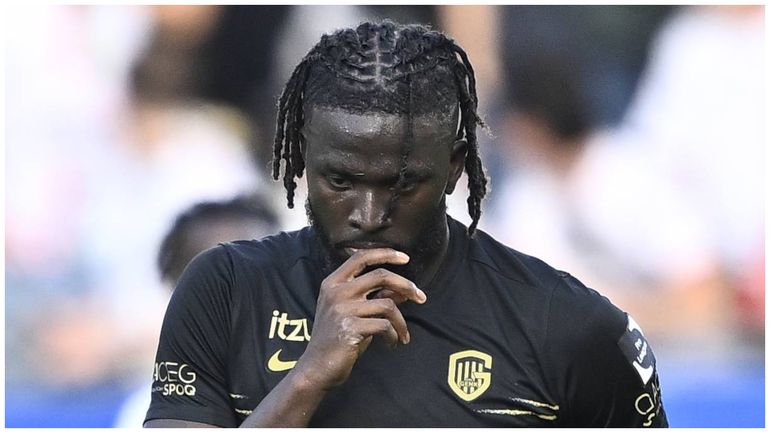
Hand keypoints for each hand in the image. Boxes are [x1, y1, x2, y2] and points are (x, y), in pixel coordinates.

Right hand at [294, 248, 426, 389]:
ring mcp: (341, 309)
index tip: (405, 258)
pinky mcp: (349, 328)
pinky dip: (393, 334)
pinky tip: (391, 343)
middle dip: (406, 285)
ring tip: (403, 334)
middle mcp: (335, 292)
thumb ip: (374, 298)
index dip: (385, 254)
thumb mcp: (354, 313)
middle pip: (380, 276)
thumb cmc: (338, 340)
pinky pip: (384, 325)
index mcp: (333, 283)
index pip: (361, 257)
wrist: (317, 368)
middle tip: (421, 297)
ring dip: (401, 321)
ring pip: (387, 304)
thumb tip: (402, 290)